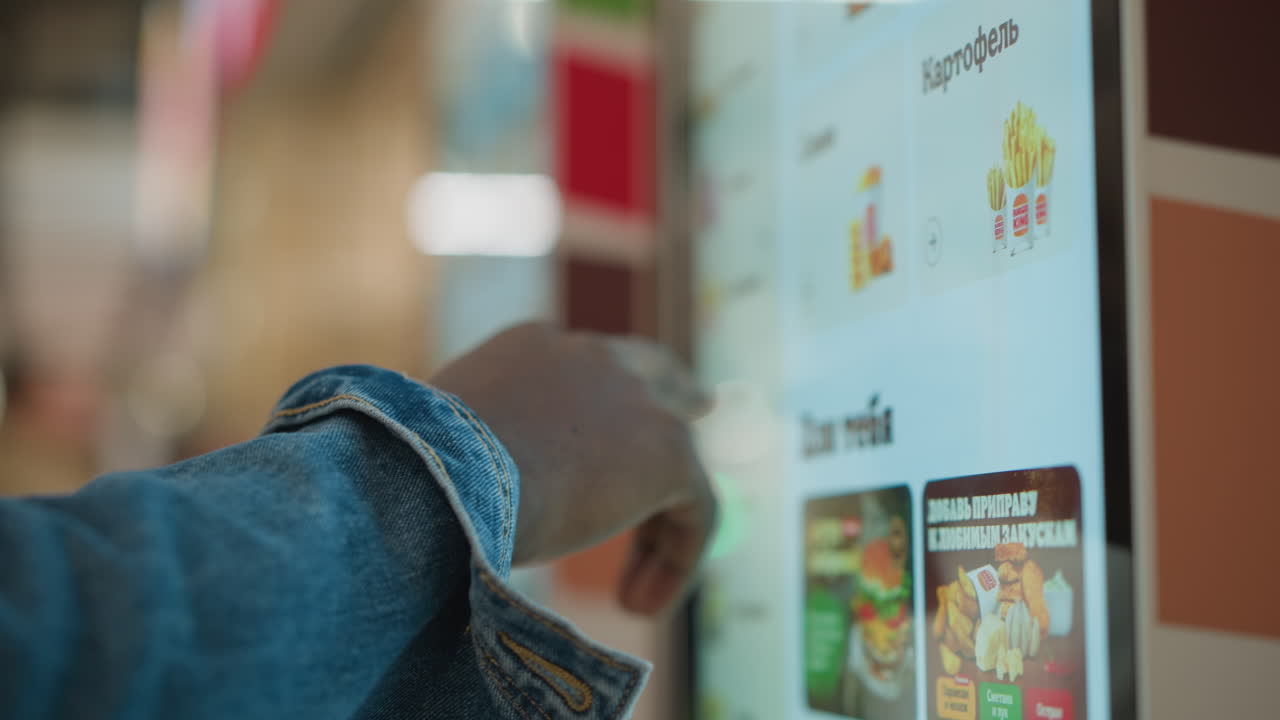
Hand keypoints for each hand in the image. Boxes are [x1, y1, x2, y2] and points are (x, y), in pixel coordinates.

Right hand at [431, 323, 715, 615]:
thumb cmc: (420, 477)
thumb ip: (471, 454)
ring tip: (630, 596)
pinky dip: (675, 560)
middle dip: (675, 394)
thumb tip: (463, 499)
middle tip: (700, 410)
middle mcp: (589, 356)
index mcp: (531, 349)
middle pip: (650, 373)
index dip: (604, 402)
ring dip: (658, 526)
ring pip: (672, 455)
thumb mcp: (441, 454)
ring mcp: (635, 397)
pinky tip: (637, 604)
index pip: (584, 366)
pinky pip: (693, 509)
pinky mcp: (668, 448)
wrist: (446, 480)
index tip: (612, 438)